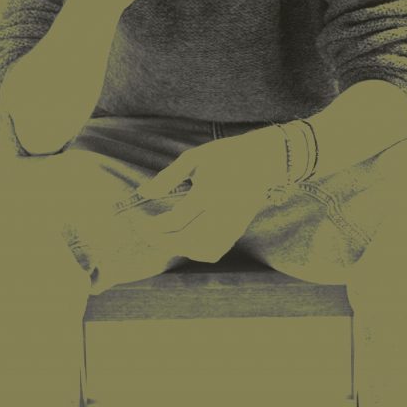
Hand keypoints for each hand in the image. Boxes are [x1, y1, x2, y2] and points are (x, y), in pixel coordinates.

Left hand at [136, 126, 288, 262]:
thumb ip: (168, 176)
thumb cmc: (225, 154)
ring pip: (202, 250)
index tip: (141, 223)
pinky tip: (185, 243)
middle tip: (146, 234)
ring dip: (179, 249)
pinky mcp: (239, 229)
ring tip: (163, 238)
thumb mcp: (194, 158)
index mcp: (209, 192)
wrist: (265, 158)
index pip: (176, 221)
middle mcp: (222, 212)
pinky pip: (216, 250)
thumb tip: (143, 193)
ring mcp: (233, 224)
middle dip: (161, 241)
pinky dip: (197, 252)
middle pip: (187, 240)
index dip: (154, 226)